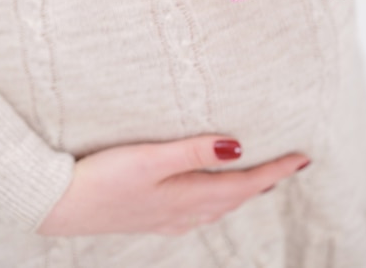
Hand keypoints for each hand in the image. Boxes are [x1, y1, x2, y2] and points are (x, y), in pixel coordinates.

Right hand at [38, 135, 309, 236]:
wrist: (61, 204)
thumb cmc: (103, 178)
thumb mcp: (150, 159)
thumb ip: (193, 151)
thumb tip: (237, 146)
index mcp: (188, 196)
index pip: (245, 183)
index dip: (276, 170)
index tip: (303, 159)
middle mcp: (184, 211)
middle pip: (236, 198)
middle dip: (266, 182)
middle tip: (288, 167)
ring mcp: (168, 218)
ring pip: (219, 206)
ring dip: (243, 192)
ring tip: (258, 179)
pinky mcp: (152, 217)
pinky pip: (199, 211)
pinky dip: (217, 200)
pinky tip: (209, 197)